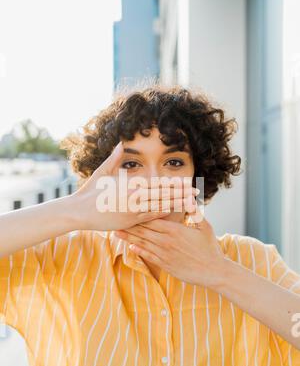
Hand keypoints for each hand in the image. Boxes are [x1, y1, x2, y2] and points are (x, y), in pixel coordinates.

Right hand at [69, 141, 197, 231]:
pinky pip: (149, 217)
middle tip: (196, 192)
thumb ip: (114, 158)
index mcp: (130, 184)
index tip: (186, 182)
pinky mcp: (128, 221)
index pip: (156, 183)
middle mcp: (134, 196)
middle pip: (162, 194)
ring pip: (159, 206)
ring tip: (190, 203)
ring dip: (175, 204)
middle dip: (180, 193)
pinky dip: (162, 214)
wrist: (77, 211)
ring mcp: (132, 210)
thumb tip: (121, 143)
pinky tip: (173, 213)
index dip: (173, 183)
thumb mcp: (102, 172)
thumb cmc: (89, 192)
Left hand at [114, 216, 226, 288]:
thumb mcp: (204, 227)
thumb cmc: (210, 248)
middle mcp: (166, 241)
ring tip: (116, 233)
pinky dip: (138, 252)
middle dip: (128, 225)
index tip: (128, 208)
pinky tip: (130, 248)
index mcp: (174, 230)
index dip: (139, 214)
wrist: (213, 272)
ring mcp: (164, 254)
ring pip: (142, 243)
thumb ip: (194, 212)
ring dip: (128, 238)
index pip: (151, 219)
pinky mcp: (165, 265)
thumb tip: (189, 198)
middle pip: (143, 231)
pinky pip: (148, 256)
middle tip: (114, 220)